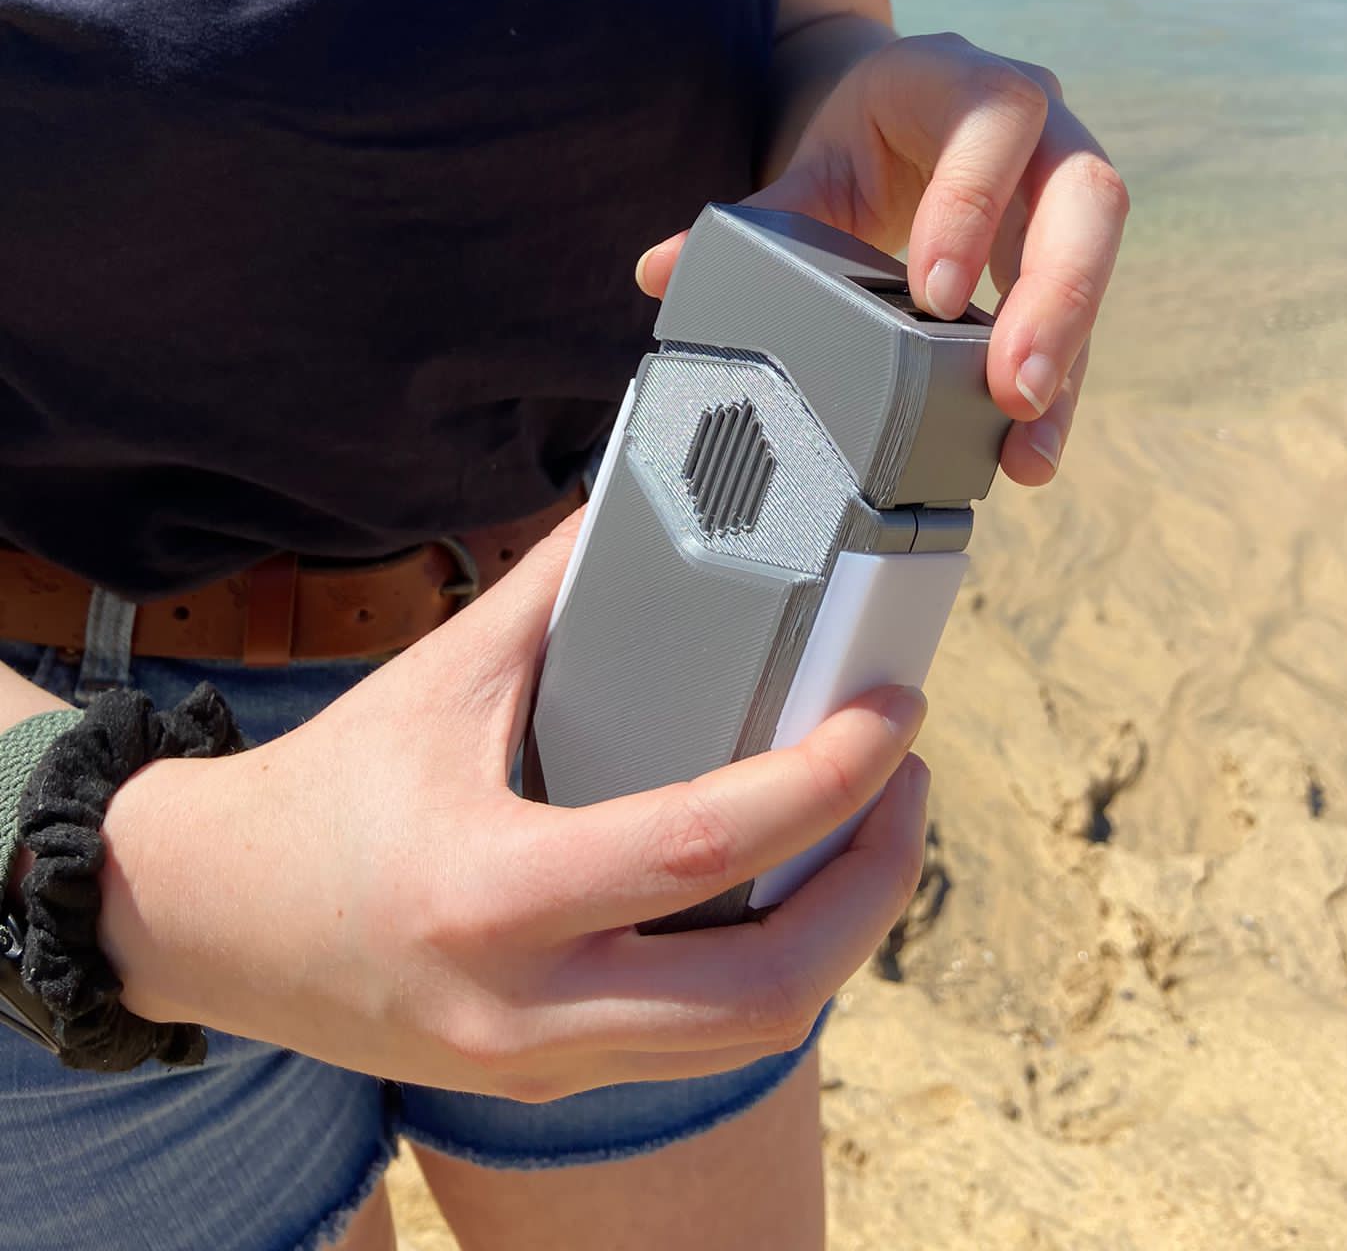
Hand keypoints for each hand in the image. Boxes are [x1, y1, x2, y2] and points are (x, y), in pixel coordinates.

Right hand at [97, 514, 927, 1097]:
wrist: (208, 924)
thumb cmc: (326, 789)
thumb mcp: (440, 674)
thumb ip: (556, 589)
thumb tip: (647, 497)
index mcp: (489, 892)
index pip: (700, 855)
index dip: (824, 784)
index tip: (893, 714)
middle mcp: (521, 1007)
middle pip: (763, 998)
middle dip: (872, 890)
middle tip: (906, 781)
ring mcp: (536, 1064)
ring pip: (746, 1039)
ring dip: (838, 936)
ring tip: (868, 822)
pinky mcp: (543, 1080)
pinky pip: (694, 1043)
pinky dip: (770, 967)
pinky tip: (788, 880)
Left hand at [638, 33, 1127, 486]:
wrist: (908, 118)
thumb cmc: (863, 139)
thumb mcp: (813, 166)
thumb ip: (753, 218)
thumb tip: (659, 272)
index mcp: (963, 83)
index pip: (993, 121)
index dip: (973, 203)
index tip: (933, 295)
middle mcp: (1040, 125)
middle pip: (1087, 191)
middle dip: (1054, 293)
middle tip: (1010, 384)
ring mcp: (1069, 184)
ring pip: (1102, 258)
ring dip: (1070, 350)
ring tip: (1027, 437)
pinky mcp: (1075, 252)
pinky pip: (1088, 315)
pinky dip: (1063, 385)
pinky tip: (1029, 451)